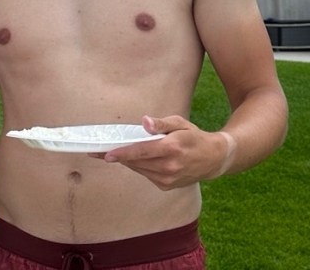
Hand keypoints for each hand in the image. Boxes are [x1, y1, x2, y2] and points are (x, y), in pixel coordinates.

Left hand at [96, 115, 232, 189]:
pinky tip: (136, 159)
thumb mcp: (179, 123)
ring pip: (139, 169)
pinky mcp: (166, 186)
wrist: (212, 159)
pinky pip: (146, 175)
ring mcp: (168, 179)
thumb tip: (144, 122)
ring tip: (113, 152)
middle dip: (117, 156)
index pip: (141, 151)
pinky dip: (139, 166)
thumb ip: (161, 123)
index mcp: (171, 148)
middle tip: (97, 151)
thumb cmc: (193, 136)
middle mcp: (169, 167)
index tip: (105, 154)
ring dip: (127, 161)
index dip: (122, 153)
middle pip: (136, 162)